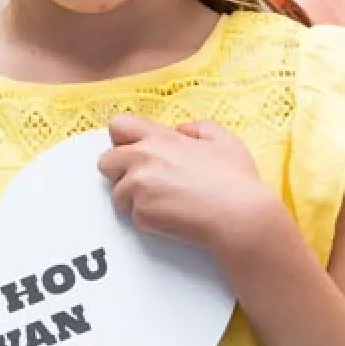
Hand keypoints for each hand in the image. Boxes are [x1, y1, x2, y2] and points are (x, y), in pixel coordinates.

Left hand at [99, 113, 281, 270]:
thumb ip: (199, 128)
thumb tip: (182, 131)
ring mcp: (139, 187)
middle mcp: (143, 158)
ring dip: (134, 199)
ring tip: (165, 202)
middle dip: (120, 171)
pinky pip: (133, 216)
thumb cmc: (236, 180)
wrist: (238, 217)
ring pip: (117, 193)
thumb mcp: (225, 141)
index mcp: (161, 138)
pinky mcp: (141, 213)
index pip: (118, 126)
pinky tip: (172, 216)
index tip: (135, 150)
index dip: (123, 139)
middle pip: (105, 161)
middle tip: (146, 181)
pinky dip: (148, 218)